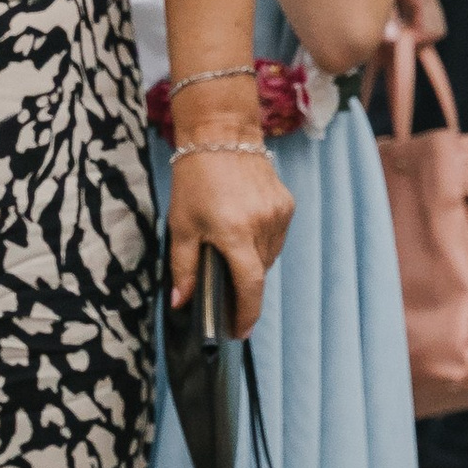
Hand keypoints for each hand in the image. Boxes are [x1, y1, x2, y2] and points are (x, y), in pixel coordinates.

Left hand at [166, 137, 292, 335]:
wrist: (221, 134)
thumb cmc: (194, 180)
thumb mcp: (180, 225)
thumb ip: (183, 267)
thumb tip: (182, 303)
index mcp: (234, 233)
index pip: (249, 286)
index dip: (246, 314)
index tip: (239, 332)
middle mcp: (262, 226)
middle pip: (258, 273)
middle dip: (242, 287)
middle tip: (223, 288)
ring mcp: (278, 215)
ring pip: (269, 257)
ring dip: (252, 264)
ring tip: (230, 252)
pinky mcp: (286, 205)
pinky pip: (276, 238)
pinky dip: (261, 244)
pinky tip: (244, 232)